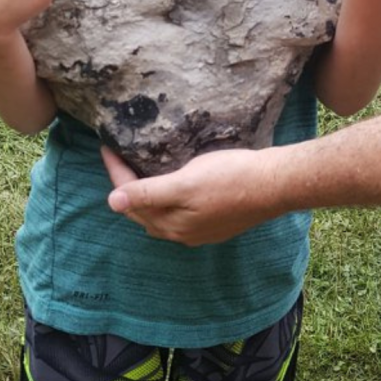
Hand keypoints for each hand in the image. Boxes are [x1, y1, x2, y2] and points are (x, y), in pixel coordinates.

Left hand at [103, 146, 274, 246]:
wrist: (274, 185)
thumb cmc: (231, 179)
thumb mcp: (185, 183)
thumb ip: (148, 193)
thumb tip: (112, 202)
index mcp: (170, 224)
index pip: (130, 198)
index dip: (116, 173)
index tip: (106, 148)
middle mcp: (181, 232)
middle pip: (142, 209)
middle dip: (126, 186)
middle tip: (117, 158)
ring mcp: (198, 230)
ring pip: (160, 213)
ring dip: (145, 197)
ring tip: (137, 172)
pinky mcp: (213, 222)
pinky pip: (179, 213)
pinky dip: (165, 200)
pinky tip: (170, 187)